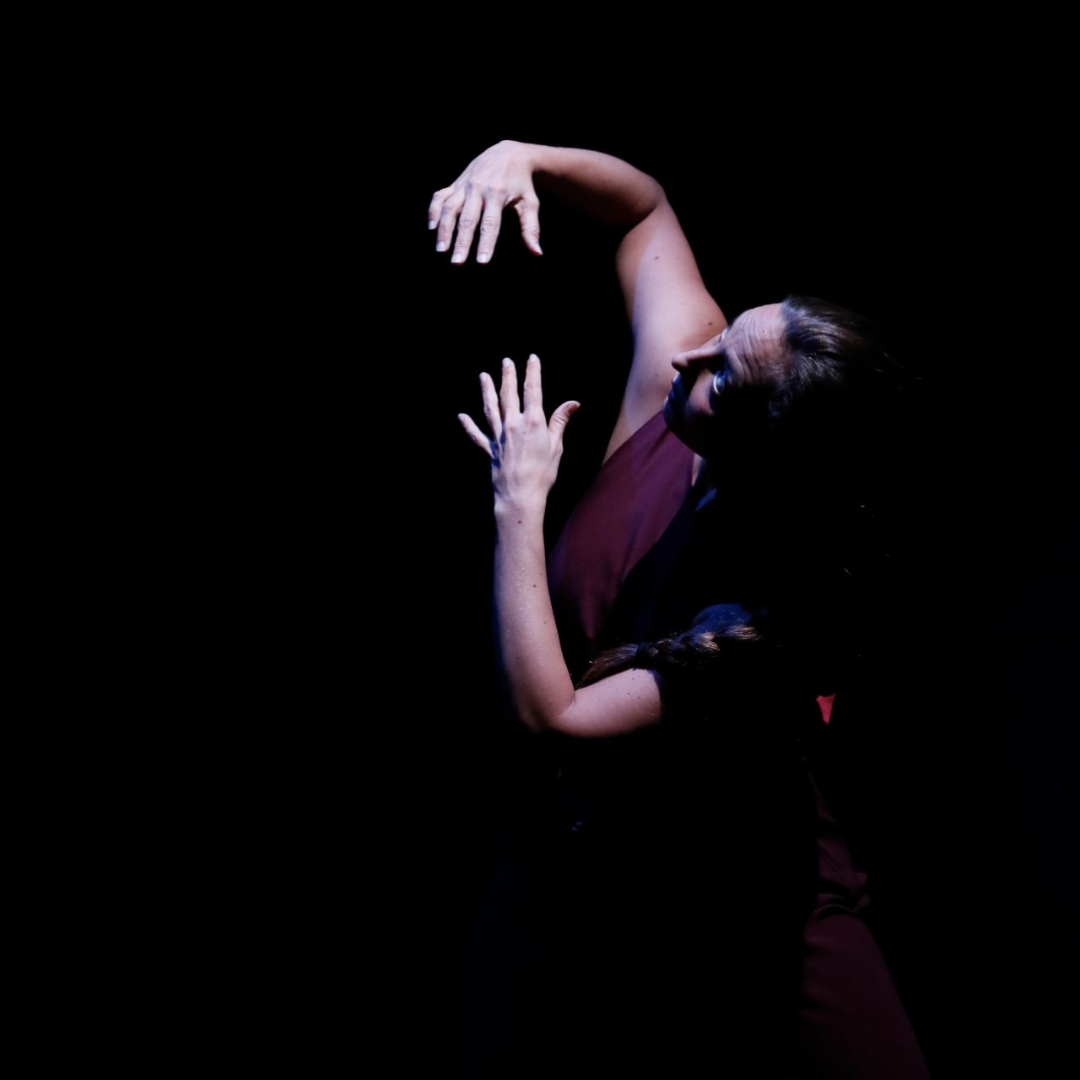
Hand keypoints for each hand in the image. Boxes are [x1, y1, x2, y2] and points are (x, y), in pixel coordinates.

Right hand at [429, 141, 542, 264]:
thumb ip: (531, 228)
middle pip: (468, 219)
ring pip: (450, 208)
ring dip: (444, 229)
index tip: (482, 262)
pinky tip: (432, 228)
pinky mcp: (455, 183)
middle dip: (461, 241)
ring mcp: (464, 184)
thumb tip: (537, 253)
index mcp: (498, 193)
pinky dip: (434, 211)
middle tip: (457, 262)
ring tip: (441, 250)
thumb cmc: (521, 183)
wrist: (509, 153)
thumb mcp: (530, 203)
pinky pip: (440, 197)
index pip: (490, 223)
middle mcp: (478, 187)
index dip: (486, 243)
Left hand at [459, 355, 577, 510]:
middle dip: (508, 376)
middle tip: (506, 361)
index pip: (532, 390)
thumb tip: (573, 403)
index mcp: (532, 422)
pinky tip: (461, 417)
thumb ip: (560, 422)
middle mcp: (513, 425)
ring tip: (483, 376)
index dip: (532, 372)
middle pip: (509, 394)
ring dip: (487, 391)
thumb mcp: (556, 446)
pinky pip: (477, 435)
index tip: (532, 358)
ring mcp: (499, 436)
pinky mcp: (490, 450)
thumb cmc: (542, 474)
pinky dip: (468, 425)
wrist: (520, 496)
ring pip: (491, 408)